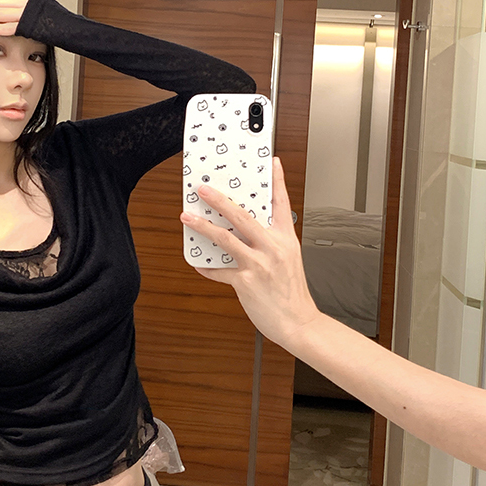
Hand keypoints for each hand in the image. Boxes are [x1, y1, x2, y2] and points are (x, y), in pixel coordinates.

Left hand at [180, 157, 319, 348]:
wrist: (298, 323)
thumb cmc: (292, 292)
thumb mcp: (288, 259)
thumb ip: (270, 242)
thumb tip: (246, 230)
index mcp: (286, 239)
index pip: (282, 203)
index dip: (277, 180)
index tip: (272, 162)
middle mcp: (273, 248)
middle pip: (242, 216)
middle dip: (219, 200)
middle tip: (203, 189)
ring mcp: (259, 264)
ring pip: (225, 238)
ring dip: (202, 226)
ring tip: (187, 216)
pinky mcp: (246, 282)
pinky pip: (219, 270)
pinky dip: (206, 266)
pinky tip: (198, 262)